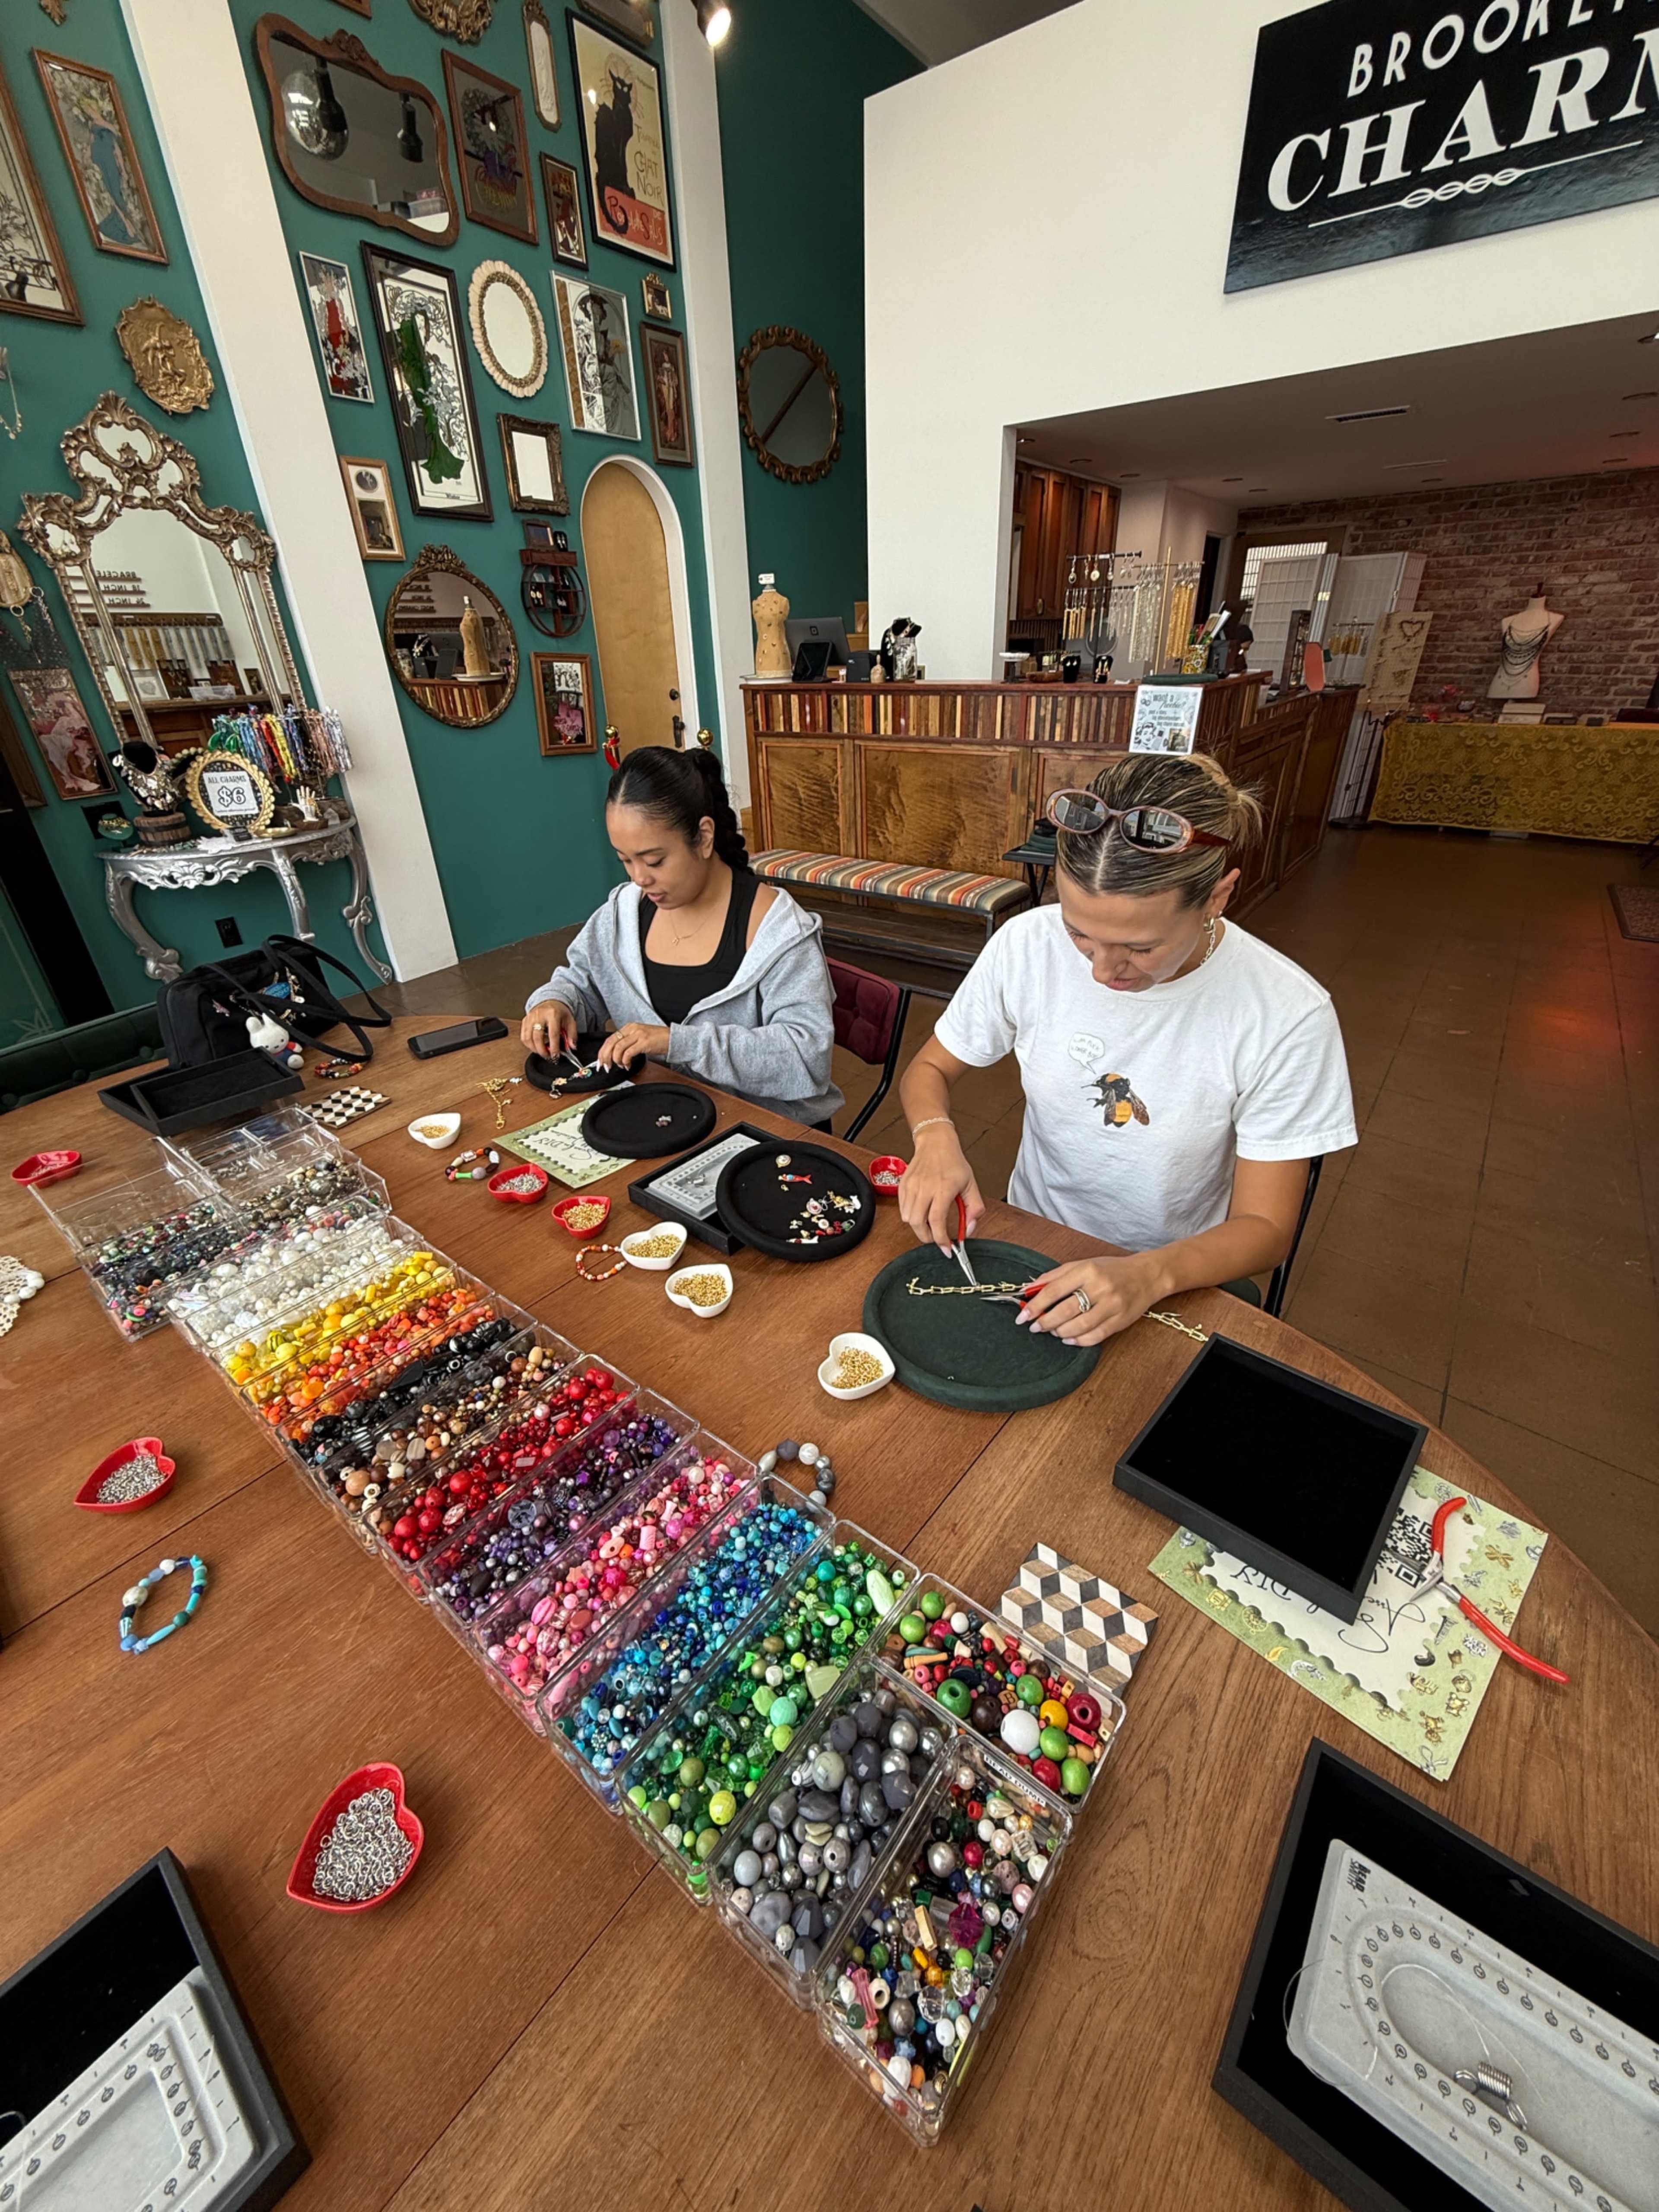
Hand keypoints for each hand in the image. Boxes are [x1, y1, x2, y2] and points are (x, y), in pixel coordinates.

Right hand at [521, 1000, 576, 1058]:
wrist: (550, 1002)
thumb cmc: (560, 1012)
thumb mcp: (570, 1021)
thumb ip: (572, 1035)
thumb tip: (572, 1046)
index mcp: (553, 1014)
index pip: (552, 1034)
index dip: (554, 1047)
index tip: (555, 1056)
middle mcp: (539, 1015)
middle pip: (537, 1038)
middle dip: (543, 1051)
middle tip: (549, 1056)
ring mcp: (530, 1018)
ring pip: (528, 1038)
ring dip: (535, 1049)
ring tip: (543, 1052)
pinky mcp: (525, 1021)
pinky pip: (524, 1037)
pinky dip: (529, 1045)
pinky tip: (536, 1046)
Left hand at [597, 1021, 669, 1068]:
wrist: (672, 1038)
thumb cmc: (657, 1039)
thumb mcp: (639, 1037)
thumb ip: (628, 1042)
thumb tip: (615, 1054)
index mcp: (629, 1027)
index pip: (609, 1038)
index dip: (602, 1051)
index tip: (600, 1061)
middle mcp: (632, 1029)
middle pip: (611, 1043)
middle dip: (605, 1056)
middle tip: (605, 1066)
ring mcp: (638, 1035)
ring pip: (618, 1048)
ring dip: (616, 1060)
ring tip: (620, 1065)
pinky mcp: (644, 1042)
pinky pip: (628, 1053)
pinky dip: (625, 1061)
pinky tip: (628, 1065)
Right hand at [898, 1129, 984, 1250]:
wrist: (936, 1143)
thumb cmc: (953, 1162)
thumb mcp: (971, 1184)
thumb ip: (974, 1209)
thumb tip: (969, 1230)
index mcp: (943, 1188)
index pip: (937, 1222)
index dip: (941, 1240)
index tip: (947, 1249)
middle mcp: (924, 1188)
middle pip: (918, 1224)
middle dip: (927, 1237)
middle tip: (937, 1238)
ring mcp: (911, 1186)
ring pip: (907, 1218)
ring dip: (919, 1227)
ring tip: (930, 1223)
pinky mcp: (902, 1185)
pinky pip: (902, 1209)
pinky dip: (910, 1216)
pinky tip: (921, 1211)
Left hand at [1015, 1253, 1163, 1345]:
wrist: (1147, 1275)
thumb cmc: (1111, 1269)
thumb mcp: (1083, 1265)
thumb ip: (1056, 1276)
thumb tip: (1030, 1288)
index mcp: (1087, 1270)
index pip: (1054, 1290)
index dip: (1035, 1305)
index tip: (1022, 1315)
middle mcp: (1100, 1287)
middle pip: (1065, 1310)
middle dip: (1045, 1322)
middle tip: (1035, 1327)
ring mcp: (1112, 1305)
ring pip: (1079, 1326)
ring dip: (1060, 1332)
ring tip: (1052, 1331)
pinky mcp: (1121, 1320)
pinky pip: (1095, 1336)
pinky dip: (1078, 1341)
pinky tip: (1068, 1339)